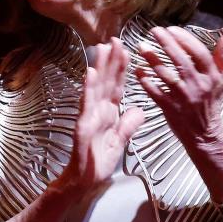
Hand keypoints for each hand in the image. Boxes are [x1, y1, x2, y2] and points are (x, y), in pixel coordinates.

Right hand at [60, 38, 144, 194]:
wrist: (85, 182)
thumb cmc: (99, 162)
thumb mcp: (121, 141)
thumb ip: (129, 124)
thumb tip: (139, 109)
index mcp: (108, 113)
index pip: (117, 86)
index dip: (122, 69)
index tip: (127, 50)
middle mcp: (98, 110)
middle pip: (106, 81)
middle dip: (111, 61)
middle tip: (116, 39)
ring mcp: (89, 116)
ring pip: (95, 87)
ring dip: (99, 67)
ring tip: (103, 48)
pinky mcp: (82, 125)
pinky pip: (86, 104)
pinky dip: (88, 88)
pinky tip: (90, 73)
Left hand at [135, 26, 222, 161]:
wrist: (204, 133)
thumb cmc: (211, 102)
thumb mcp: (221, 78)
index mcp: (211, 76)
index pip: (199, 53)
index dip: (185, 40)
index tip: (171, 29)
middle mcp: (198, 85)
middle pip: (181, 61)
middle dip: (166, 44)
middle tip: (154, 31)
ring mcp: (183, 97)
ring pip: (166, 75)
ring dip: (153, 60)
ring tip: (142, 47)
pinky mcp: (169, 108)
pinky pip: (155, 92)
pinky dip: (145, 81)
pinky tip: (138, 70)